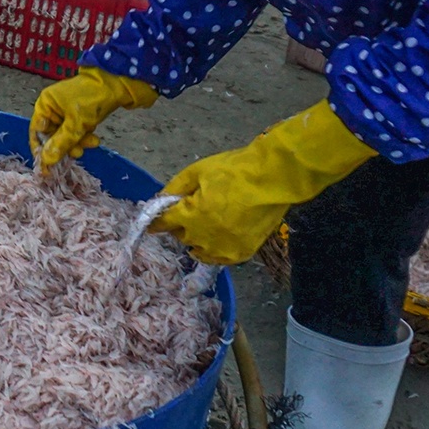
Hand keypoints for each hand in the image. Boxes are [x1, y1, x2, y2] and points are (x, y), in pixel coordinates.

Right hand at [28, 67, 157, 169]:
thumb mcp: (76, 123)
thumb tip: (46, 160)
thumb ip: (61, 143)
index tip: (48, 167)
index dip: (42, 150)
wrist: (118, 82)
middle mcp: (52, 107)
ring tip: (92, 143)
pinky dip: (84, 136)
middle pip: (52, 135)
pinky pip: (76, 130)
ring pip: (66, 135)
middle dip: (65, 146)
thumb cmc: (92, 98)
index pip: (37, 132)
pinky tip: (94, 138)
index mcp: (45, 104)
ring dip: (77, 142)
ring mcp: (66, 110)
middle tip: (78, 153)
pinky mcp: (79, 113)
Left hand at [150, 100, 375, 264]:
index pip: (164, 224)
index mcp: (191, 216)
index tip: (154, 222)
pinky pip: (218, 257)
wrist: (274, 178)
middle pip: (181, 235)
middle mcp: (204, 238)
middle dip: (181, 224)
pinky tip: (217, 237)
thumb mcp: (198, 171)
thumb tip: (159, 200)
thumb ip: (175, 188)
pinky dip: (214, 249)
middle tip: (189, 210)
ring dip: (196, 238)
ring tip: (204, 224)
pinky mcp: (241, 253)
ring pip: (198, 249)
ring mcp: (224, 248)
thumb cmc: (234, 170)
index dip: (157, 221)